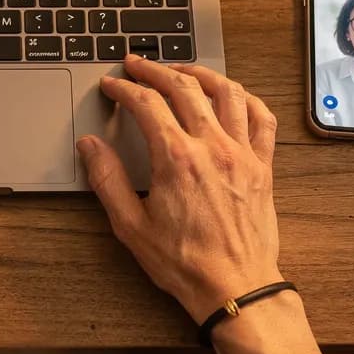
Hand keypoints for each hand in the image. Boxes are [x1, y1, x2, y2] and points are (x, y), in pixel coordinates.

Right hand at [78, 54, 281, 321]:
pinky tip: (233, 95)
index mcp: (176, 159)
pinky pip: (261, 118)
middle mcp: (212, 148)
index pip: (146, 104)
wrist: (235, 288)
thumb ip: (108, 180)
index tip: (112, 86)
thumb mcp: (131, 226)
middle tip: (137, 65)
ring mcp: (242, 154)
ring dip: (200, 73)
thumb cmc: (185, 263)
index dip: (124, 89)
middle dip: (155, 70)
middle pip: (183, 87)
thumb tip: (90, 146)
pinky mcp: (263, 166)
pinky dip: (246, 98)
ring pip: (226, 92)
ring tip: (181, 70)